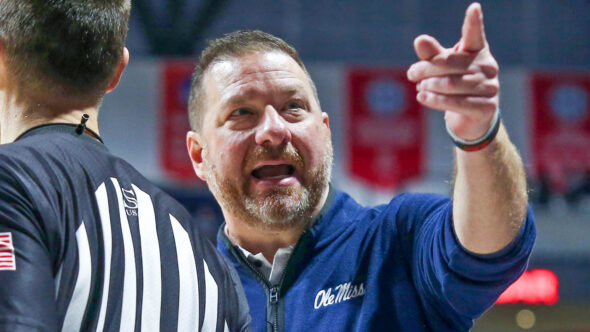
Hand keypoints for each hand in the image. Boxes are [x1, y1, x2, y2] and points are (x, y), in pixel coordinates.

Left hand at [407, 2, 498, 140]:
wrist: (471, 119)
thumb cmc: (455, 85)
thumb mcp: (441, 68)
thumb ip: (432, 55)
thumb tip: (420, 40)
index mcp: (478, 52)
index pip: (475, 35)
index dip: (473, 22)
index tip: (473, 7)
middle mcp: (488, 67)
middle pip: (449, 64)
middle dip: (426, 68)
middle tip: (411, 74)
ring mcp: (490, 88)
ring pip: (451, 85)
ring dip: (429, 86)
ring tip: (420, 87)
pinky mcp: (486, 108)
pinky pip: (456, 103)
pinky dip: (435, 100)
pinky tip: (422, 98)